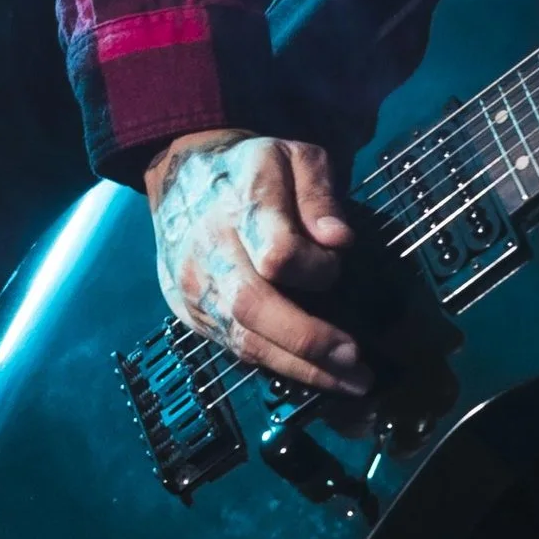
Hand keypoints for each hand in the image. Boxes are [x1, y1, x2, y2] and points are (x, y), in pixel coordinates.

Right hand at [144, 130, 366, 393]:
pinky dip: (278, 365)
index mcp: (240, 202)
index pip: (277, 253)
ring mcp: (194, 285)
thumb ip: (320, 193)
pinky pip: (235, 348)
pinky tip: (315, 374)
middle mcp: (210, 248)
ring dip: (301, 368)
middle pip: (255, 306)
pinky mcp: (190, 311)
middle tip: (357, 364)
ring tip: (349, 382)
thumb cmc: (252, 170)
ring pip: (244, 338)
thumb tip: (338, 239)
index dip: (315, 270)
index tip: (337, 268)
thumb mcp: (294, 156)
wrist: (181, 178)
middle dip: (310, 341)